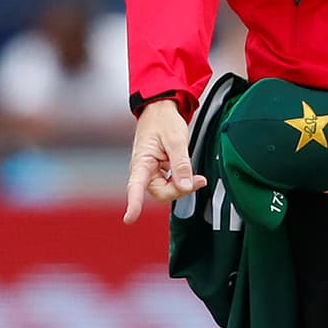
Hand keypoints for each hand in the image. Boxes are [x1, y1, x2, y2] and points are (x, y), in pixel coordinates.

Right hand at [123, 99, 205, 223]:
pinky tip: (190, 176)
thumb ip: (181, 164)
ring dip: (181, 187)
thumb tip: (185, 186)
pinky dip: (181, 182)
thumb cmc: (163, 120)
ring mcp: (151, 171)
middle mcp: (143, 169)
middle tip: (198, 181)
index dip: (133, 203)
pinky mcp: (158, 171)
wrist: (160, 109)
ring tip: (197, 178)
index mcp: (141, 161)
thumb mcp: (176, 140)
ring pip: (166, 191)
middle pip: (160, 193)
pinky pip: (169, 184)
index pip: (135, 186)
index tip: (130, 218)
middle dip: (179, 191)